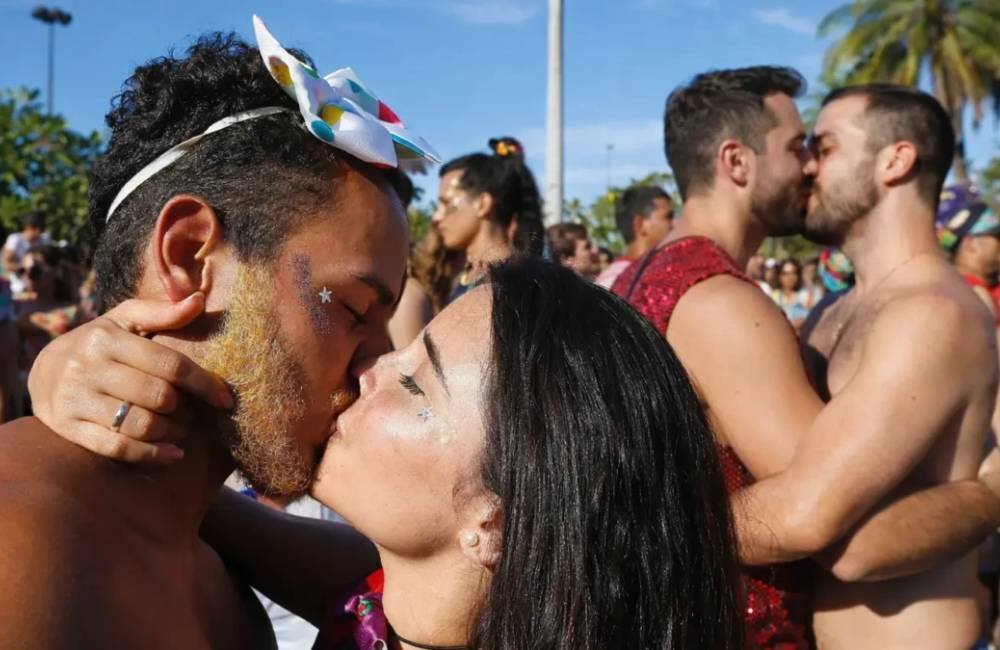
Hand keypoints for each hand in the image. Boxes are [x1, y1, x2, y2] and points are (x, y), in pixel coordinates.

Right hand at [27, 293, 232, 463]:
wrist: (42, 371)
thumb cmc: (99, 342)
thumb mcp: (125, 320)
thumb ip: (162, 313)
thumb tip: (199, 300)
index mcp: (106, 338)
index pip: (169, 364)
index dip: (203, 383)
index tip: (226, 398)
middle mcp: (87, 367)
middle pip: (158, 397)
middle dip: (185, 409)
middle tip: (194, 414)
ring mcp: (75, 399)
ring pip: (141, 425)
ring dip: (172, 433)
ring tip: (182, 430)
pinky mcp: (68, 428)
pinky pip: (118, 448)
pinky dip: (151, 455)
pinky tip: (172, 454)